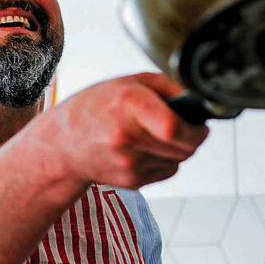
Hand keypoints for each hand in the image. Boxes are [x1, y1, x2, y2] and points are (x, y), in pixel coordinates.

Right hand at [46, 73, 209, 188]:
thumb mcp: (132, 81)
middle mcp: (127, 138)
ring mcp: (128, 164)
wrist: (63, 142)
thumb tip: (201, 103)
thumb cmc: (98, 105)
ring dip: (178, 148)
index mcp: (128, 105)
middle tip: (185, 124)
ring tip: (156, 133)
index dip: (196, 129)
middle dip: (194, 136)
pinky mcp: (131, 182)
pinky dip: (165, 159)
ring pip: (180, 160)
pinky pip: (168, 171)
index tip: (200, 123)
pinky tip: (144, 148)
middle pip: (185, 147)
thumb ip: (171, 87)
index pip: (173, 128)